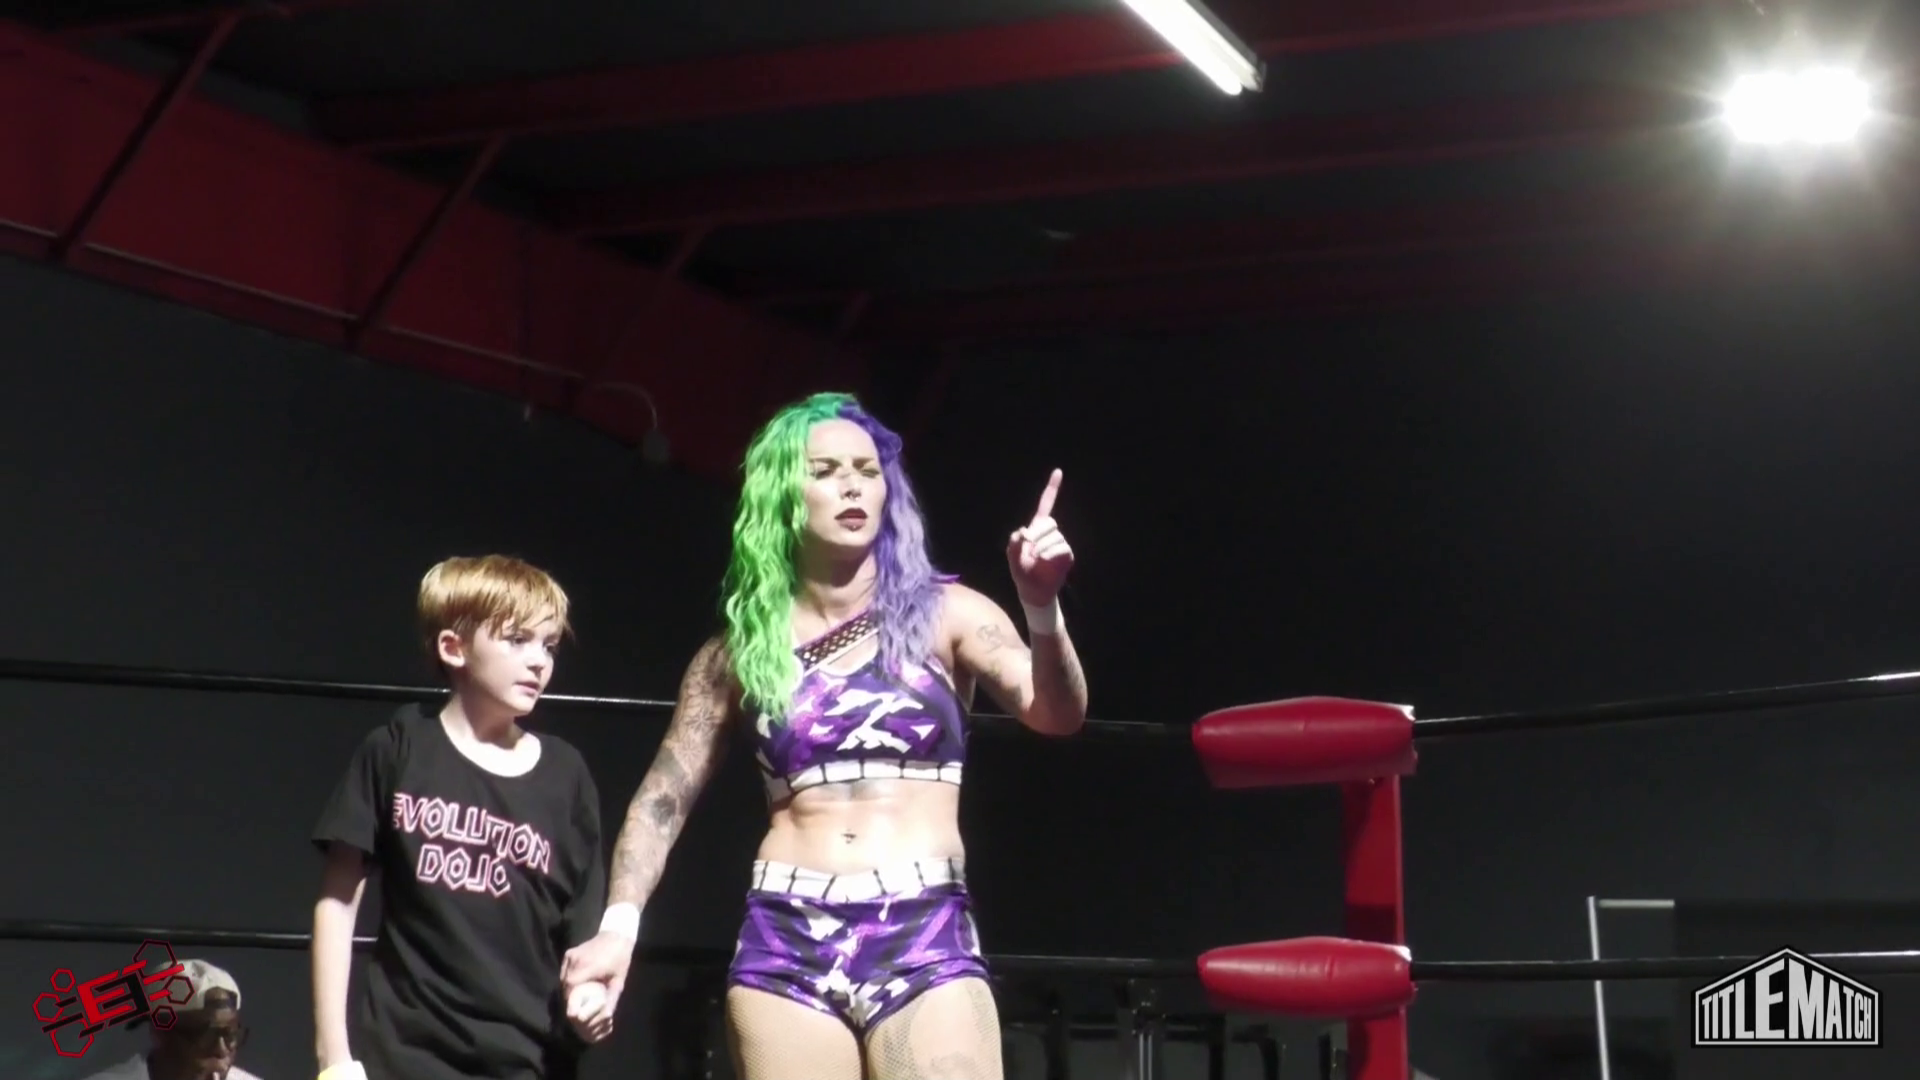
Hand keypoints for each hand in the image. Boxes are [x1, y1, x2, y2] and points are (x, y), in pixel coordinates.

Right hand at [560, 932, 632, 1037]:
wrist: (616, 935)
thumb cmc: (620, 958)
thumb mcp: (619, 980)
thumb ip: (612, 998)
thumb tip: (607, 1016)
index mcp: (589, 966)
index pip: (571, 986)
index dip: (571, 1000)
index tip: (574, 1011)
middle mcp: (576, 960)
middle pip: (565, 984)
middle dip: (570, 997)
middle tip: (576, 1007)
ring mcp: (571, 955)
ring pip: (563, 978)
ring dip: (568, 989)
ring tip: (576, 999)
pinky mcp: (569, 953)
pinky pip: (565, 971)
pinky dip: (567, 980)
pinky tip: (575, 987)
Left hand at [1006, 469, 1073, 606]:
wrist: (1033, 590)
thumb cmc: (1022, 572)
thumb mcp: (1012, 556)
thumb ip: (1013, 542)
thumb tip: (1024, 532)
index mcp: (1036, 528)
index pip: (1046, 504)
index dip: (1052, 488)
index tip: (1058, 472)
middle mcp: (1050, 532)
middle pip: (1048, 523)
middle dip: (1036, 534)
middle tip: (1029, 546)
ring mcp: (1060, 542)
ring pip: (1053, 537)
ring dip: (1041, 548)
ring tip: (1036, 560)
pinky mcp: (1066, 554)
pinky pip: (1060, 548)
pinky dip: (1049, 554)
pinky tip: (1044, 561)